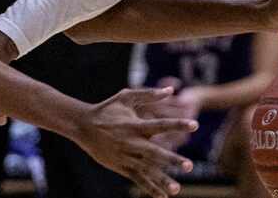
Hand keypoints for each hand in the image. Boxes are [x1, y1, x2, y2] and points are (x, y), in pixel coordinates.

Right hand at [76, 87, 197, 197]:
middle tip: (189, 166)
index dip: (178, 124)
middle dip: (172, 160)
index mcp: (135, 125)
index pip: (161, 125)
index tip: (195, 125)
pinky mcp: (120, 166)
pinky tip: (162, 196)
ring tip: (177, 189)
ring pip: (147, 170)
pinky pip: (137, 179)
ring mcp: (126, 156)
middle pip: (155, 153)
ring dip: (162, 180)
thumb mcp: (126, 97)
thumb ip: (149, 94)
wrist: (83, 126)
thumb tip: (171, 90)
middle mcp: (132, 142)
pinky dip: (149, 188)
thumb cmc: (107, 109)